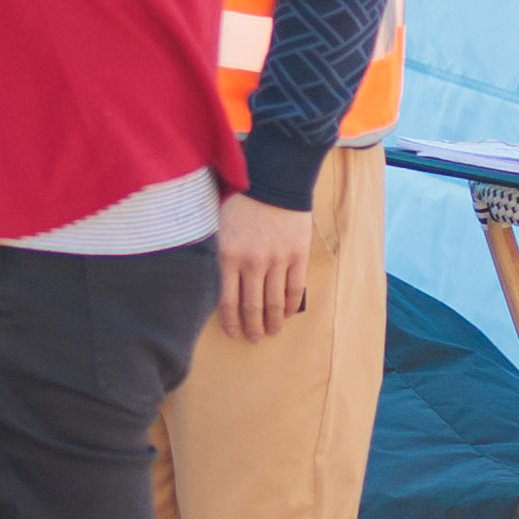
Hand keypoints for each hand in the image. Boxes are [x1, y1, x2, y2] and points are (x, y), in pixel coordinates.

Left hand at [211, 192, 313, 342]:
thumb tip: (222, 281)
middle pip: (252, 307)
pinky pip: (295, 288)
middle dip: (253, 327)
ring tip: (273, 331)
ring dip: (273, 321)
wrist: (274, 179)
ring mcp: (277, 260)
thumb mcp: (221, 226)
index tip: (234, 333)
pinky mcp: (297, 255)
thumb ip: (222, 254)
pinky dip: (291, 304)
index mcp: (228, 256)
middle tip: (254, 338)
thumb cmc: (243, 200)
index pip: (228, 301)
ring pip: (274, 302)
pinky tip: (288, 313)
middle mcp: (252, 263)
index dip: (231, 322)